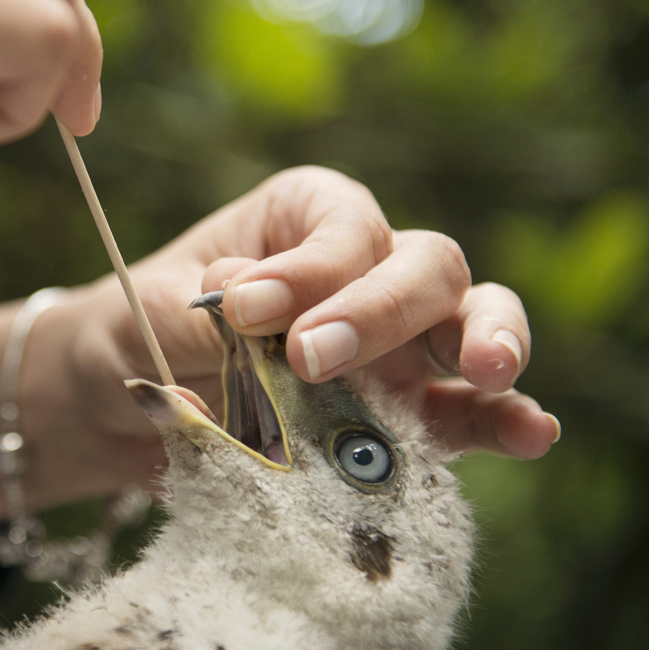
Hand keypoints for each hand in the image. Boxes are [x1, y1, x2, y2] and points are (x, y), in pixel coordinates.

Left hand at [51, 166, 558, 501]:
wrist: (119, 408)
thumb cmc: (135, 330)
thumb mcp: (146, 311)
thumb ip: (200, 311)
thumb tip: (247, 303)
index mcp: (303, 218)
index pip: (343, 226)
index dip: (310, 269)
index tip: (246, 310)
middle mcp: (364, 272)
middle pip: (422, 266)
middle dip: (378, 310)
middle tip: (311, 358)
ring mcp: (396, 345)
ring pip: (470, 323)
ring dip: (487, 342)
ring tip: (488, 371)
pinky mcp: (403, 418)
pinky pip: (466, 415)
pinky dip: (501, 422)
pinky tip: (530, 431)